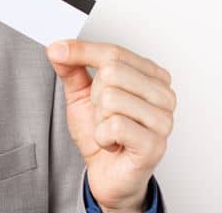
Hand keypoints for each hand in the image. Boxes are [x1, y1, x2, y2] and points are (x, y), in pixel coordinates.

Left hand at [47, 39, 175, 212]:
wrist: (108, 173)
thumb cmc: (103, 133)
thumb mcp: (82, 95)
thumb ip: (72, 69)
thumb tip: (58, 48)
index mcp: (152, 77)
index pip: (114, 52)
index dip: (81, 51)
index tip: (57, 51)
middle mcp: (164, 95)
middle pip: (112, 72)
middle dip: (95, 95)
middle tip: (102, 114)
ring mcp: (163, 120)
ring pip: (111, 98)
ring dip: (99, 118)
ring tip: (109, 129)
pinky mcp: (154, 144)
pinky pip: (114, 125)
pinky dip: (102, 136)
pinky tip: (113, 143)